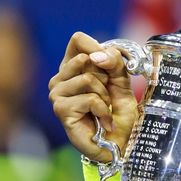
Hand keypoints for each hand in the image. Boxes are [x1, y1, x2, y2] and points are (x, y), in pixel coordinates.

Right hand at [49, 32, 138, 161]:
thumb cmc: (119, 111)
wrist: (121, 140)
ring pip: (87, 78)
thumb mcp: (122, 81)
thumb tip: (97, 56)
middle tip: (107, 94)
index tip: (109, 65)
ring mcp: (58, 94)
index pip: (78, 40)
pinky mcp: (61, 110)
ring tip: (105, 108)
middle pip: (84, 57)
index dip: (97, 47)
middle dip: (105, 77)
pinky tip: (103, 121)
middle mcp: (61, 78)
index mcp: (74, 66)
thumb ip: (114, 62)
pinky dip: (104, 110)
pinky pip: (89, 99)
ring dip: (105, 96)